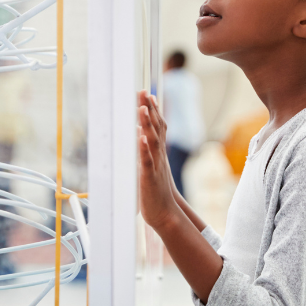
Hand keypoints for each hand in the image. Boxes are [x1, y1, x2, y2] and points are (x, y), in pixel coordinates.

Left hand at [138, 90, 181, 229]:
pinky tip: (141, 138)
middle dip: (150, 110)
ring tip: (142, 108)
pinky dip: (144, 150)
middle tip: (144, 92)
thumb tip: (140, 134)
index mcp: (159, 153)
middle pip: (156, 129)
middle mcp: (159, 156)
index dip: (153, 110)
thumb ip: (147, 151)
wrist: (165, 213)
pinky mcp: (149, 178)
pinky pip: (147, 162)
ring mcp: (155, 166)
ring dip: (148, 125)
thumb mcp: (151, 166)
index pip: (158, 127)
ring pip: (152, 142)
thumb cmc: (156, 190)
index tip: (148, 94)